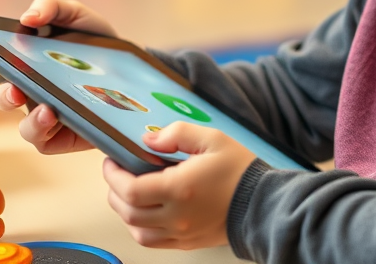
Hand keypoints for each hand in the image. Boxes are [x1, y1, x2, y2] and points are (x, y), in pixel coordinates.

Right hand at [0, 0, 117, 153]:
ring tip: (50, 111)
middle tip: (16, 91)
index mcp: (25, 62)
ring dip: (33, 122)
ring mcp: (47, 116)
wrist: (129, 65)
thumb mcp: (76, 14)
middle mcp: (31, 91)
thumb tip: (28, 17)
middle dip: (6, 97)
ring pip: (28, 128)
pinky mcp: (66, 136)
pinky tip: (70, 120)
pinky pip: (50, 142)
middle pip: (6, 99)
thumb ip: (51, 7)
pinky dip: (54, 134)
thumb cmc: (93, 39)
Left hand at [103, 123, 256, 248]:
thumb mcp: (212, 139)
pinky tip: (145, 211)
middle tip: (116, 174)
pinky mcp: (187, 243)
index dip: (114, 176)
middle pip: (128, 211)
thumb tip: (149, 140)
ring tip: (129, 193)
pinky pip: (153, 241)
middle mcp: (176, 215)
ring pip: (137, 230)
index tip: (112, 162)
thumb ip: (178, 134)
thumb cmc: (240, 171)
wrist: (263, 203)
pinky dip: (141, 227)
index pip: (131, 190)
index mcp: (180, 188)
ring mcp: (181, 233)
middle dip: (115, 191)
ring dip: (125, 212)